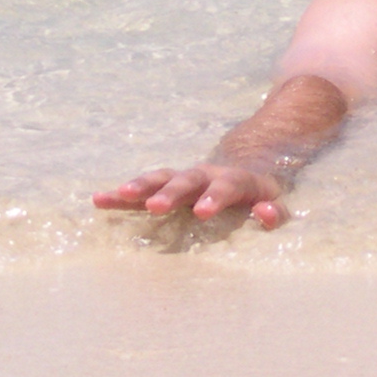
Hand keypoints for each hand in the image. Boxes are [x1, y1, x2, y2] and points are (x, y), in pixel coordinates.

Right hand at [92, 164, 287, 228]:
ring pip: (160, 178)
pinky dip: (123, 193)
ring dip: (139, 187)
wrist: (245, 161)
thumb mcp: (276, 201)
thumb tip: (265, 214)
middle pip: (187, 180)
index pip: (226, 187)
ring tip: (114, 196)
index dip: (215, 198)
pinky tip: (100, 199)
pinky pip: (143, 187)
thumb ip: (275, 212)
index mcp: (235, 180)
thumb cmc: (260, 193)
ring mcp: (184, 178)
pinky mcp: (167, 184)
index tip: (202, 212)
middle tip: (154, 207)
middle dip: (170, 193)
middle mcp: (206, 175)